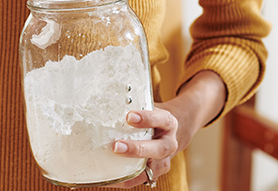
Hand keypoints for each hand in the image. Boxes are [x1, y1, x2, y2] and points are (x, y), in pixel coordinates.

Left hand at [108, 71, 226, 187]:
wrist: (171, 131)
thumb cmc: (153, 117)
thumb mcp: (150, 107)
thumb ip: (135, 104)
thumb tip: (105, 97)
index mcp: (168, 123)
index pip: (160, 119)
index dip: (146, 118)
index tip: (129, 116)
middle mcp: (169, 143)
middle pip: (158, 149)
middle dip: (137, 149)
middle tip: (116, 146)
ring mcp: (163, 161)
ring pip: (152, 169)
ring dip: (131, 170)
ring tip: (111, 168)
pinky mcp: (154, 173)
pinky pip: (140, 179)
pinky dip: (124, 180)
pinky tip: (108, 179)